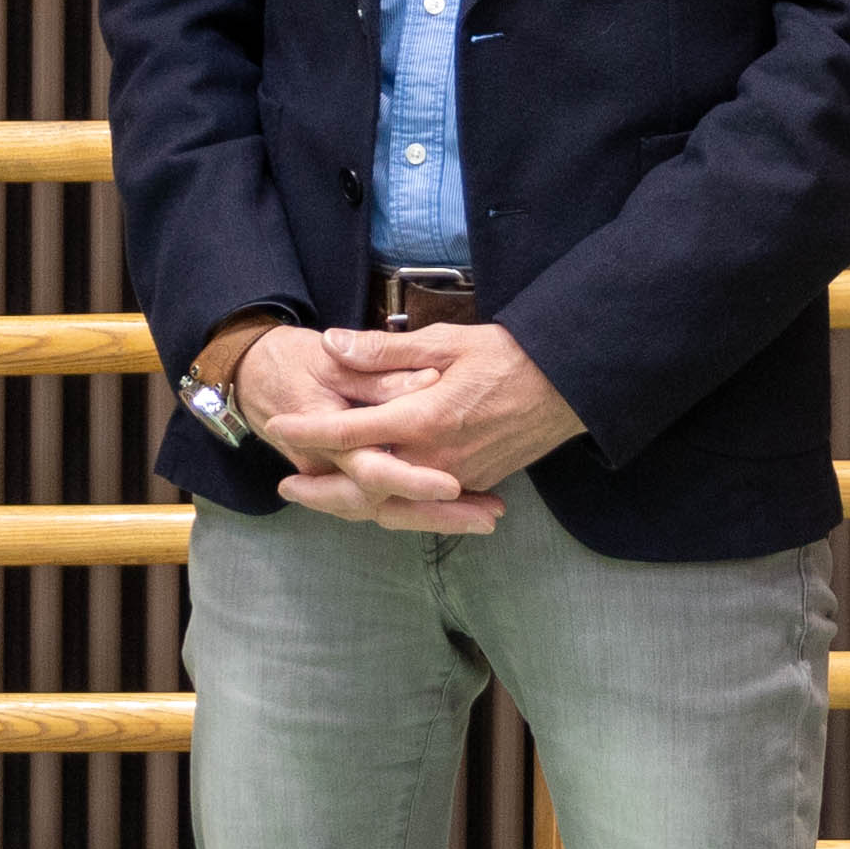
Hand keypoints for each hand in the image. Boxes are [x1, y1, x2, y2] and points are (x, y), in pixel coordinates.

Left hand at [273, 321, 579, 537]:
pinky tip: (372, 501)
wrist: (570, 385)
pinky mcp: (475, 484)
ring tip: (319, 500)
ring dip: (351, 506)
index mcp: (423, 419)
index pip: (349, 432)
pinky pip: (423, 508)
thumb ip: (383, 350)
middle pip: (363, 489)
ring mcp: (457, 478)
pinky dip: (391, 508)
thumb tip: (332, 345)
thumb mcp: (445, 340)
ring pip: (392, 507)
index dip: (309, 431)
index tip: (279, 427)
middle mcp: (436, 459)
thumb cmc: (510, 355)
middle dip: (320, 492)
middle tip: (286, 487)